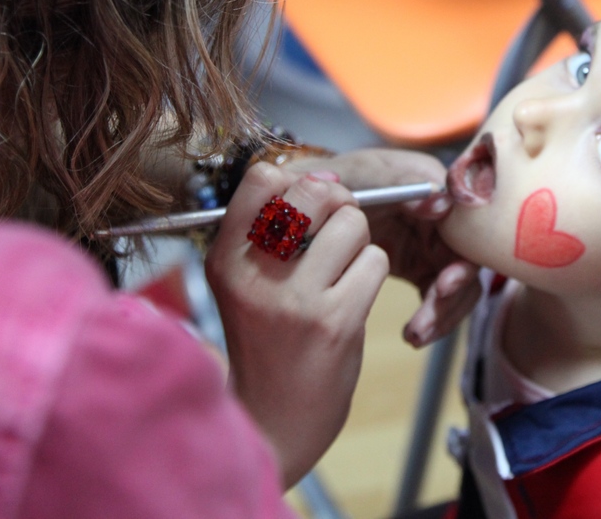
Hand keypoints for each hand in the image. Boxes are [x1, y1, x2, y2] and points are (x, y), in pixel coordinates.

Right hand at [205, 162, 387, 488]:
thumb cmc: (266, 344)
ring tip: (340, 276)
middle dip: (338, 204)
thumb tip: (327, 177)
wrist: (270, 423)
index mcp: (225, 258)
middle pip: (316, 191)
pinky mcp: (335, 321)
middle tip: (335, 234)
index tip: (306, 209)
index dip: (297, 183)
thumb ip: (275, 230)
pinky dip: (371, 275)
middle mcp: (254, 273)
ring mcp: (295, 298)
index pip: (263, 177)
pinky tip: (351, 301)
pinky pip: (375, 262)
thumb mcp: (246, 283)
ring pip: (353, 224)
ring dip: (359, 245)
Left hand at [284, 148, 480, 345]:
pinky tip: (412, 335)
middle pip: (466, 255)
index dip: (461, 253)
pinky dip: (432, 316)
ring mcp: (433, 240)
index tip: (443, 284)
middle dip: (453, 291)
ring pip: (457, 280)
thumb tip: (442, 202)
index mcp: (431, 184)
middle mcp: (441, 212)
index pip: (464, 220)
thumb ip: (399, 181)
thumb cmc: (334, 180)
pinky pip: (440, 294)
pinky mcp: (422, 264)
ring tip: (416, 335)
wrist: (309, 207)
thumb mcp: (365, 174)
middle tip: (428, 320)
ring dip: (444, 311)